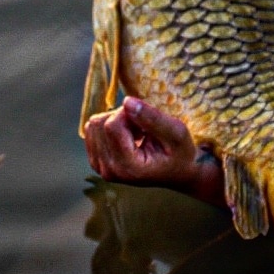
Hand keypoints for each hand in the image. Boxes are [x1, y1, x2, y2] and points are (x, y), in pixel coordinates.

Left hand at [83, 97, 218, 201]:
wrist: (178, 172)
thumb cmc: (181, 153)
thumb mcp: (176, 133)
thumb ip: (152, 118)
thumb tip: (126, 101)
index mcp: (128, 167)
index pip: (112, 125)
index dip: (129, 113)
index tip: (146, 122)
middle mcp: (110, 171)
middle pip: (99, 123)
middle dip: (121, 117)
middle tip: (143, 129)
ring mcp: (100, 168)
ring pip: (93, 125)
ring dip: (115, 121)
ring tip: (136, 133)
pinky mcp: (96, 162)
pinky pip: (92, 131)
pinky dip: (109, 127)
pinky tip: (127, 137)